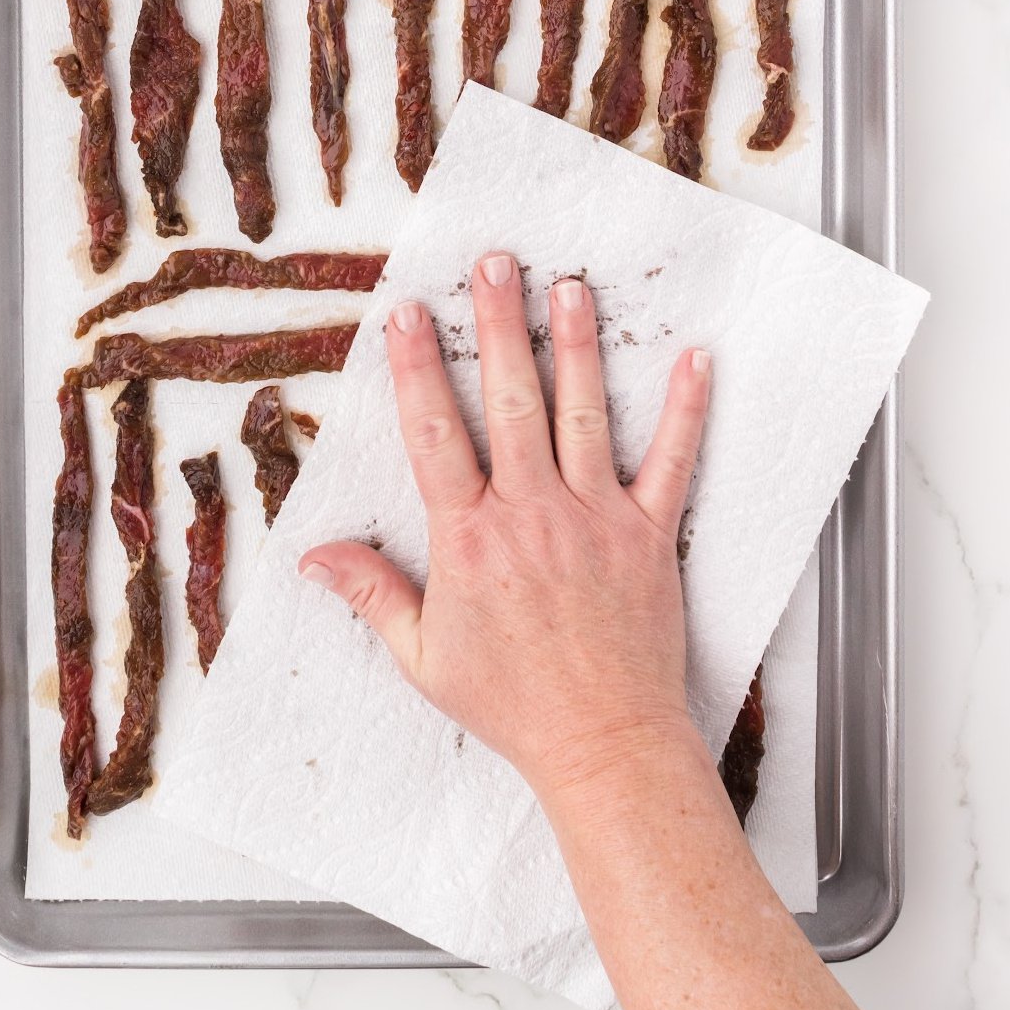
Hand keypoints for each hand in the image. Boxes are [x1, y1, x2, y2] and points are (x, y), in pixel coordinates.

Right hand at [297, 250, 710, 797]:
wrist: (604, 746)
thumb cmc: (515, 706)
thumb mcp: (423, 657)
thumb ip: (372, 594)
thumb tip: (313, 556)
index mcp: (469, 540)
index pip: (434, 435)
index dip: (416, 369)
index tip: (405, 314)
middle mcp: (531, 516)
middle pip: (510, 402)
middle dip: (498, 326)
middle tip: (495, 263)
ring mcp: (594, 519)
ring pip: (582, 415)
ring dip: (576, 346)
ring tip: (569, 286)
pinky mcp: (648, 534)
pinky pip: (672, 462)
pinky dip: (685, 411)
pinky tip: (695, 361)